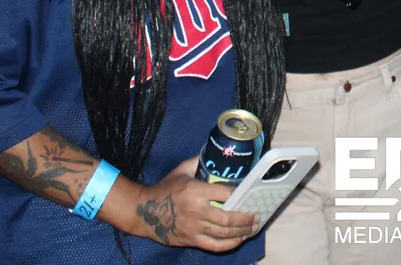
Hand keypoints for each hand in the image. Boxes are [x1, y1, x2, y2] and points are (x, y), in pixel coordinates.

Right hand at [130, 157, 259, 251]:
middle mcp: (197, 210)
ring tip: (253, 228)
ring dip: (242, 232)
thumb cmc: (164, 188)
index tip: (251, 194)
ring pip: (224, 233)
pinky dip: (229, 244)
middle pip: (229, 217)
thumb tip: (216, 154)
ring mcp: (194, 227)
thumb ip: (199, 161)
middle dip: (247, 218)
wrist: (143, 211)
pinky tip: (239, 240)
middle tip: (257, 216)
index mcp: (196, 191)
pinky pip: (214, 245)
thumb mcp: (181, 170)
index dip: (241, 195)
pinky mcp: (190, 240)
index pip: (226, 193)